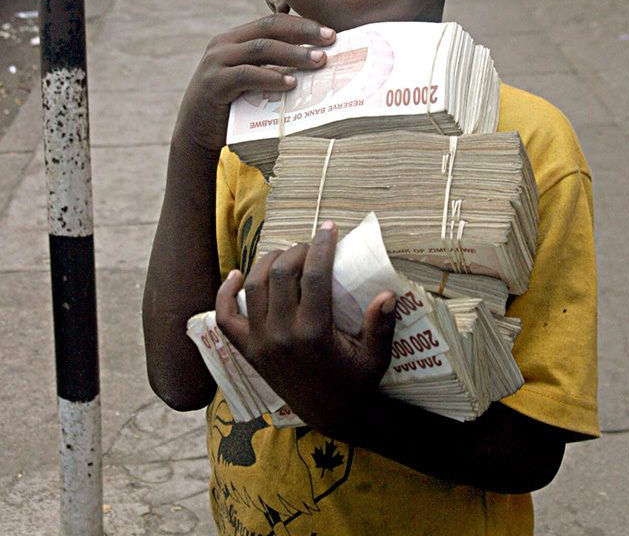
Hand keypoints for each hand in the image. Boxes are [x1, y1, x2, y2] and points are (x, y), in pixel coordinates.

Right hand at [172, 13, 335, 155]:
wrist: (195, 134)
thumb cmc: (231, 108)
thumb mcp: (252, 82)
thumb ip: (273, 69)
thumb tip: (316, 65)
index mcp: (234, 39)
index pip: (272, 22)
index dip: (301, 25)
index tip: (329, 33)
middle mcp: (223, 44)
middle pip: (269, 29)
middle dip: (303, 32)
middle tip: (330, 39)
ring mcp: (216, 62)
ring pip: (261, 49)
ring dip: (293, 54)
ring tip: (319, 62)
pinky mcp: (214, 83)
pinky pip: (247, 75)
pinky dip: (271, 78)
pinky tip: (292, 83)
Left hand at [216, 222, 396, 437]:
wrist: (331, 416)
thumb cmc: (357, 383)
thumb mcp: (376, 357)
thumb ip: (381, 326)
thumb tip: (387, 293)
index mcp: (314, 334)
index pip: (314, 276)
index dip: (322, 246)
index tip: (330, 229)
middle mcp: (282, 336)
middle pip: (281, 275)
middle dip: (297, 251)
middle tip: (311, 246)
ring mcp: (260, 344)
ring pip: (254, 287)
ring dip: (268, 262)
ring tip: (286, 255)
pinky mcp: (248, 352)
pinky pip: (225, 319)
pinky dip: (226, 294)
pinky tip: (237, 275)